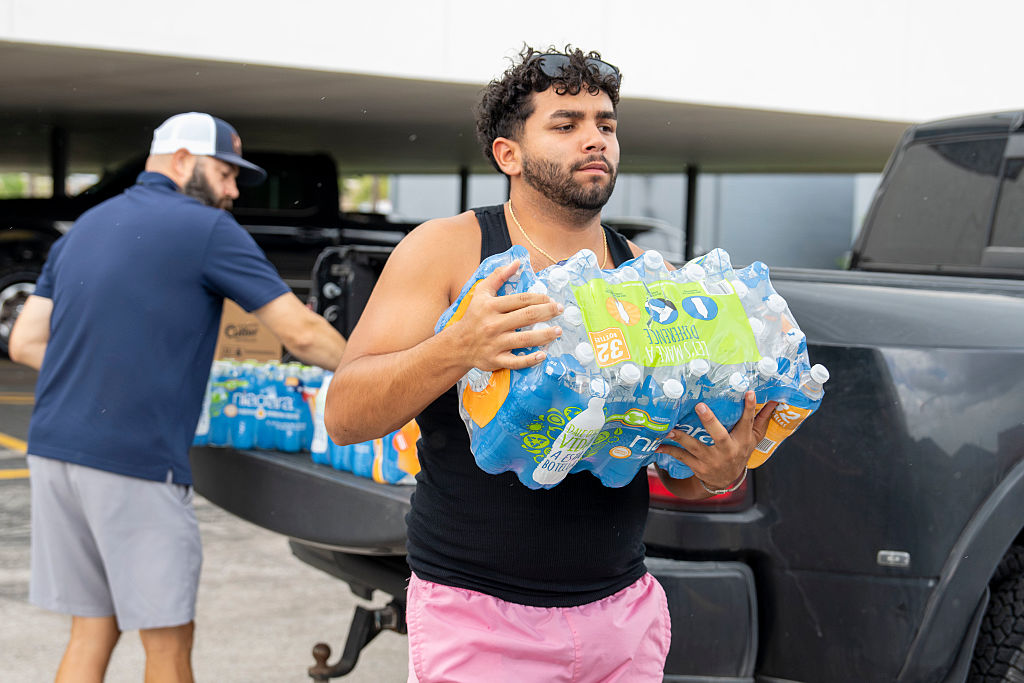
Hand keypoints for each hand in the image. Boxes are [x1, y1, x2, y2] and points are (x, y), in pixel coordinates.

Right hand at [451, 262, 562, 371]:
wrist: (458, 344)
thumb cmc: (474, 316)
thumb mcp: (481, 292)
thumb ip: (498, 276)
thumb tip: (517, 262)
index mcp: (491, 306)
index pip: (521, 299)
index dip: (539, 298)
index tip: (550, 299)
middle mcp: (493, 324)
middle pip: (526, 317)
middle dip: (547, 312)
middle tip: (559, 310)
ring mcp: (495, 343)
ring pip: (525, 339)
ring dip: (545, 335)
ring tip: (558, 331)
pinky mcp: (495, 360)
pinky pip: (516, 361)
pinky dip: (530, 359)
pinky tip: (543, 355)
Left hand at [656, 392, 778, 489]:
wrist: (726, 481)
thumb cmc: (740, 452)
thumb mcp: (753, 439)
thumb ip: (761, 419)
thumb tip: (776, 400)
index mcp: (742, 441)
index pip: (747, 422)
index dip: (749, 408)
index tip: (749, 392)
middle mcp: (727, 450)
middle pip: (719, 434)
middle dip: (709, 420)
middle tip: (699, 406)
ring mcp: (711, 459)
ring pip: (695, 446)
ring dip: (681, 437)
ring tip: (669, 428)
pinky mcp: (698, 466)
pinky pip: (682, 457)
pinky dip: (670, 450)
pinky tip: (658, 444)